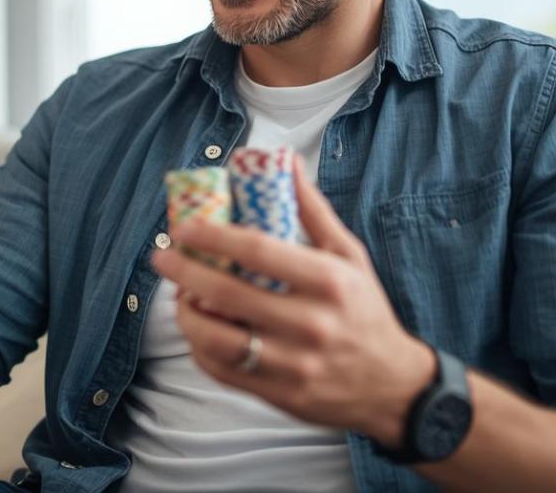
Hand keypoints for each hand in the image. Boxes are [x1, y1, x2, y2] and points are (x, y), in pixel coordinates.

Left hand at [150, 152, 434, 446]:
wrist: (391, 384)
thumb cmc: (364, 308)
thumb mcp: (348, 254)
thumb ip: (312, 209)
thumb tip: (284, 160)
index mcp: (328, 281)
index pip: (258, 251)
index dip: (214, 237)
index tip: (184, 228)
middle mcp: (312, 323)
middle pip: (228, 295)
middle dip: (185, 272)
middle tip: (163, 257)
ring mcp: (295, 364)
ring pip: (218, 340)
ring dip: (187, 315)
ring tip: (179, 296)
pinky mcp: (281, 394)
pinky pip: (224, 371)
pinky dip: (200, 348)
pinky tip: (197, 329)